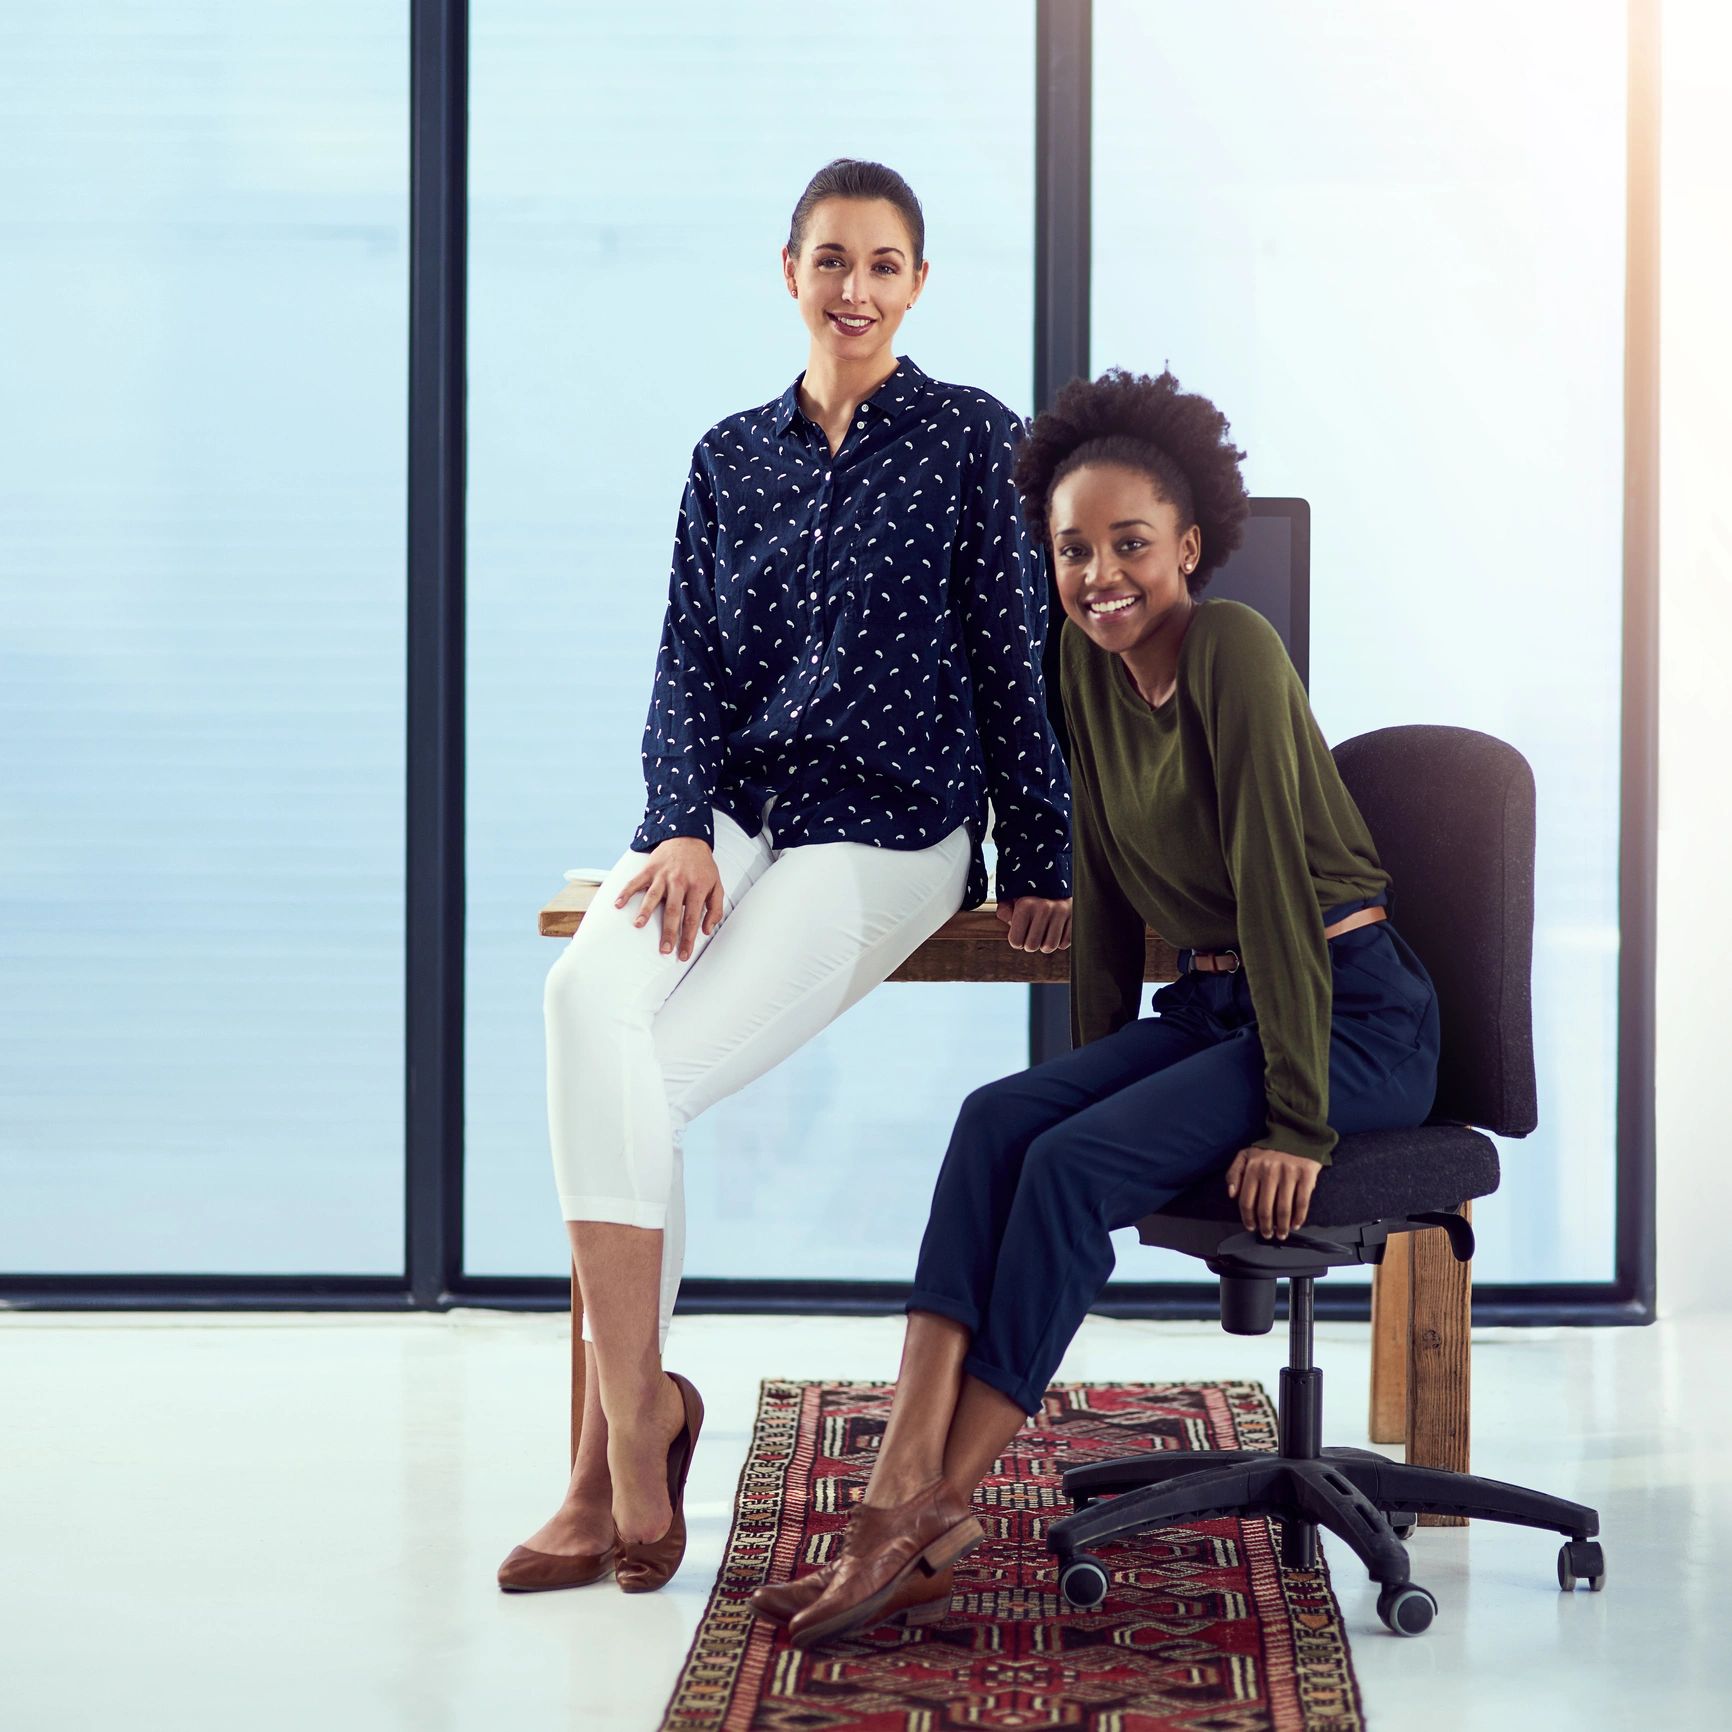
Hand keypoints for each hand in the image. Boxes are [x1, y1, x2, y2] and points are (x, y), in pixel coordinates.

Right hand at [615, 837, 722, 960]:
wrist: (689, 837)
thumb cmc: (703, 866)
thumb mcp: (717, 885)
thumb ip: (715, 908)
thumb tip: (707, 930)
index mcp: (697, 888)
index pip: (692, 918)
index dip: (688, 938)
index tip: (683, 955)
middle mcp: (679, 882)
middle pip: (673, 911)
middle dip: (669, 932)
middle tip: (664, 950)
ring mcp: (663, 875)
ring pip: (653, 895)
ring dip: (645, 910)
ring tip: (638, 925)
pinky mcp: (650, 868)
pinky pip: (636, 881)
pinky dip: (626, 892)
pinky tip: (618, 904)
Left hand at [995, 896, 1071, 952]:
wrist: (1056, 876)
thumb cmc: (1030, 891)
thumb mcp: (1012, 896)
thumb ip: (1005, 911)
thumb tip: (1009, 924)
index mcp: (1025, 905)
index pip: (1016, 942)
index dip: (1016, 940)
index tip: (1020, 932)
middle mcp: (1044, 908)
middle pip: (1032, 946)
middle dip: (1030, 943)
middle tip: (1031, 933)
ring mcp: (1061, 912)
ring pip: (1050, 947)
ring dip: (1045, 943)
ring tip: (1044, 931)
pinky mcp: (1074, 916)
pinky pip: (1064, 943)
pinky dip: (1059, 940)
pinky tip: (1056, 929)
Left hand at [1225, 1145, 1320, 1239]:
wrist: (1297, 1133)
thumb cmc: (1269, 1149)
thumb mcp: (1246, 1155)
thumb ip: (1234, 1173)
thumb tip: (1232, 1194)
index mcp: (1253, 1167)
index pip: (1246, 1200)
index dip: (1247, 1218)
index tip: (1251, 1227)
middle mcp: (1269, 1171)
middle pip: (1264, 1208)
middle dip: (1265, 1226)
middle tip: (1267, 1235)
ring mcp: (1289, 1173)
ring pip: (1283, 1208)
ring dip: (1282, 1226)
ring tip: (1281, 1234)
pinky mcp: (1306, 1175)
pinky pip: (1302, 1202)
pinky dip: (1299, 1217)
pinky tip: (1295, 1224)